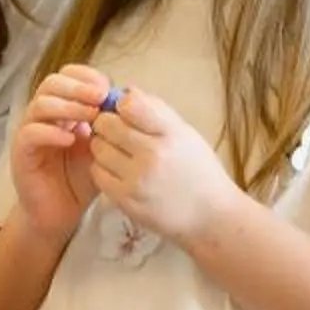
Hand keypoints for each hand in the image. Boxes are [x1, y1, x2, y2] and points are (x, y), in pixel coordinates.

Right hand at [8, 66, 108, 238]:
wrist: (60, 212)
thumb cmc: (81, 179)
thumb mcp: (102, 148)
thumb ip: (110, 126)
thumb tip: (126, 100)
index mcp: (62, 109)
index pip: (67, 76)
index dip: (86, 76)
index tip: (108, 88)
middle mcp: (43, 116)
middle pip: (51, 83)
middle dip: (78, 87)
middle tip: (101, 97)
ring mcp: (29, 131)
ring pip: (40, 104)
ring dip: (68, 106)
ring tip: (91, 116)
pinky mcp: (21, 152)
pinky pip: (31, 133)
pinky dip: (51, 132)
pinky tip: (71, 138)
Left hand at [88, 86, 239, 246]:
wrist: (211, 217)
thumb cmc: (198, 170)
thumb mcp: (186, 133)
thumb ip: (155, 110)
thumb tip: (124, 91)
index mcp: (171, 134)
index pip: (130, 105)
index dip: (122, 105)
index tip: (126, 112)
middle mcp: (153, 156)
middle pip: (106, 125)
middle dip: (107, 124)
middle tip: (117, 132)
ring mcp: (137, 180)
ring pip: (98, 148)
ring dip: (103, 147)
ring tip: (120, 153)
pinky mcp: (126, 200)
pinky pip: (97, 173)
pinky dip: (103, 169)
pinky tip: (119, 171)